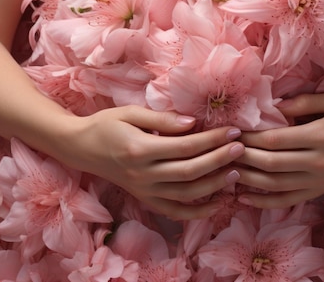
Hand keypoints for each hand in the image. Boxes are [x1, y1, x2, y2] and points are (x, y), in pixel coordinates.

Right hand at [60, 105, 244, 219]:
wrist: (80, 148)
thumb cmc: (106, 125)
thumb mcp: (130, 113)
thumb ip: (163, 118)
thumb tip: (194, 123)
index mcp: (140, 149)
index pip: (185, 146)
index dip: (212, 140)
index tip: (233, 130)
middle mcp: (143, 174)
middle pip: (190, 171)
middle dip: (219, 159)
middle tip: (242, 147)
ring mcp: (144, 190)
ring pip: (187, 193)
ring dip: (215, 184)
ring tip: (237, 170)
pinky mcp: (145, 199)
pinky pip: (175, 211)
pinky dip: (199, 211)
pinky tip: (219, 202)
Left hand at [235, 93, 323, 208]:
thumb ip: (304, 101)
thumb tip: (274, 106)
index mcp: (321, 136)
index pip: (276, 139)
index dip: (250, 137)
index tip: (232, 131)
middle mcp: (319, 161)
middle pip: (271, 163)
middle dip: (243, 157)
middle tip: (222, 150)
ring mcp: (319, 180)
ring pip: (275, 184)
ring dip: (247, 179)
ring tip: (225, 170)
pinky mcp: (317, 192)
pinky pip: (286, 201)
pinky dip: (262, 202)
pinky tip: (242, 198)